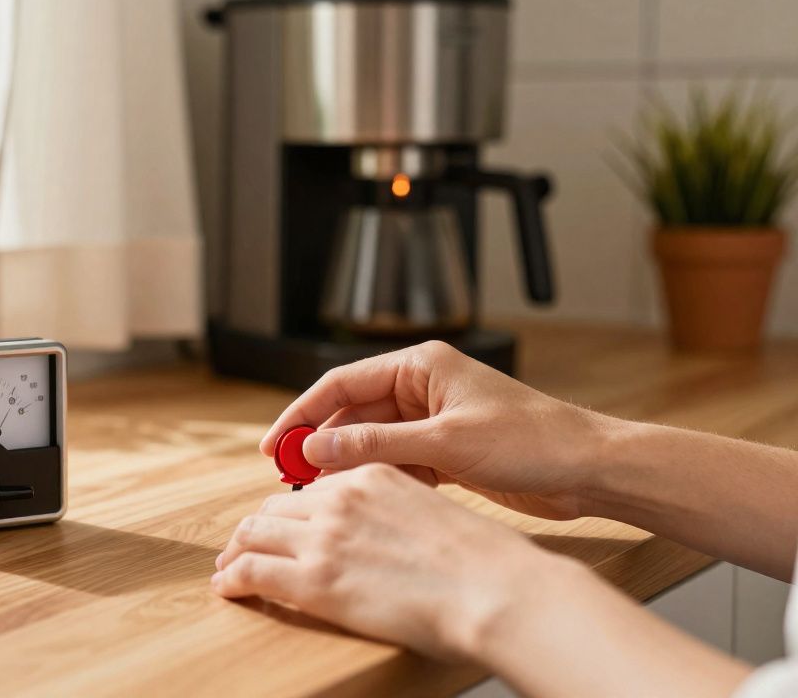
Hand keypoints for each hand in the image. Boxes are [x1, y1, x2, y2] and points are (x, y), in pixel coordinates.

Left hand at [212, 464, 563, 659]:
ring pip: (253, 534)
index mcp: (371, 477)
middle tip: (241, 548)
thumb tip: (383, 537)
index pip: (311, 488)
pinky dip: (231, 579)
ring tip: (226, 570)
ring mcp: (323, 537)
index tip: (279, 525)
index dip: (289, 510)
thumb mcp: (430, 513)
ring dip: (234, 552)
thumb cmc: (482, 563)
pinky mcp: (312, 578)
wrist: (495, 589)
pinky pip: (251, 570)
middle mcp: (340, 499)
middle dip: (254, 529)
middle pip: (274, 507)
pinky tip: (226, 588)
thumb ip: (393, 514)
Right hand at [260, 341, 617, 519]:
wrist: (589, 470)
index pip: (342, 384)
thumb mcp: (445, 443)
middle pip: (352, 415)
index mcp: (420, 366)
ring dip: (348, 467)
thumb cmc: (532, 440)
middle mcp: (422, 388)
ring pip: (372, 443)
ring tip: (321, 496)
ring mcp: (433, 420)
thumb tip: (317, 450)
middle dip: (321, 445)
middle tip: (290, 478)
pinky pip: (396, 462)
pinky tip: (363, 499)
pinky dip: (379, 480)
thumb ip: (377, 446)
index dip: (303, 414)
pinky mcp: (446, 451)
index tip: (276, 444)